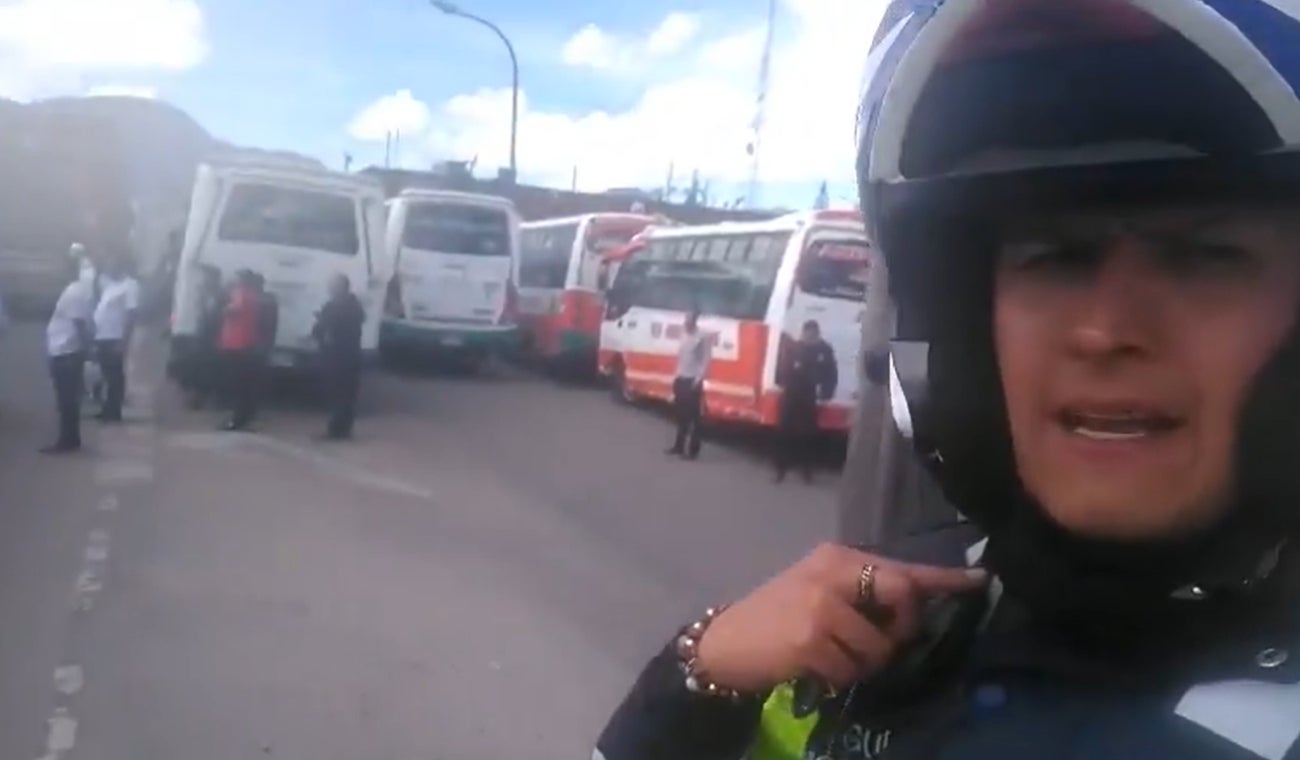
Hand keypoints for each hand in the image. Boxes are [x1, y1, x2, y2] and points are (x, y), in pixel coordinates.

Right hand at [694, 543, 986, 693]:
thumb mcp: (819, 593)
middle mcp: (832, 570)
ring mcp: (821, 603)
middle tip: (878, 643)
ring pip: (879, 646)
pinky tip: (813, 668)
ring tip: (830, 657)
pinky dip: (838, 678)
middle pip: (902, 597)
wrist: (724, 643)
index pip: (901, 567)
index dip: (944, 578)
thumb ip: (862, 595)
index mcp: (838, 557)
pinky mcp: (810, 636)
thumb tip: (913, 610)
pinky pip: (852, 669)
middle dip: (901, 629)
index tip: (982, 580)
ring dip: (862, 664)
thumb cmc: (776, 619)